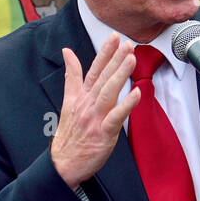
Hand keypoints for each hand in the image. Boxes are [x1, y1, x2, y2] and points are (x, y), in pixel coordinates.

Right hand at [50, 34, 138, 189]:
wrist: (63, 162)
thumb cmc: (70, 132)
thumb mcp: (68, 100)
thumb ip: (71, 75)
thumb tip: (67, 51)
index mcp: (81, 96)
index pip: (93, 69)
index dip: (105, 53)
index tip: (115, 37)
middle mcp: (87, 104)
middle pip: (103, 78)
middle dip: (116, 59)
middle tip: (128, 44)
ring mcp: (94, 118)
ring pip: (108, 93)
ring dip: (120, 75)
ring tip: (131, 60)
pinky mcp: (102, 134)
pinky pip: (115, 117)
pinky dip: (126, 105)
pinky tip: (136, 93)